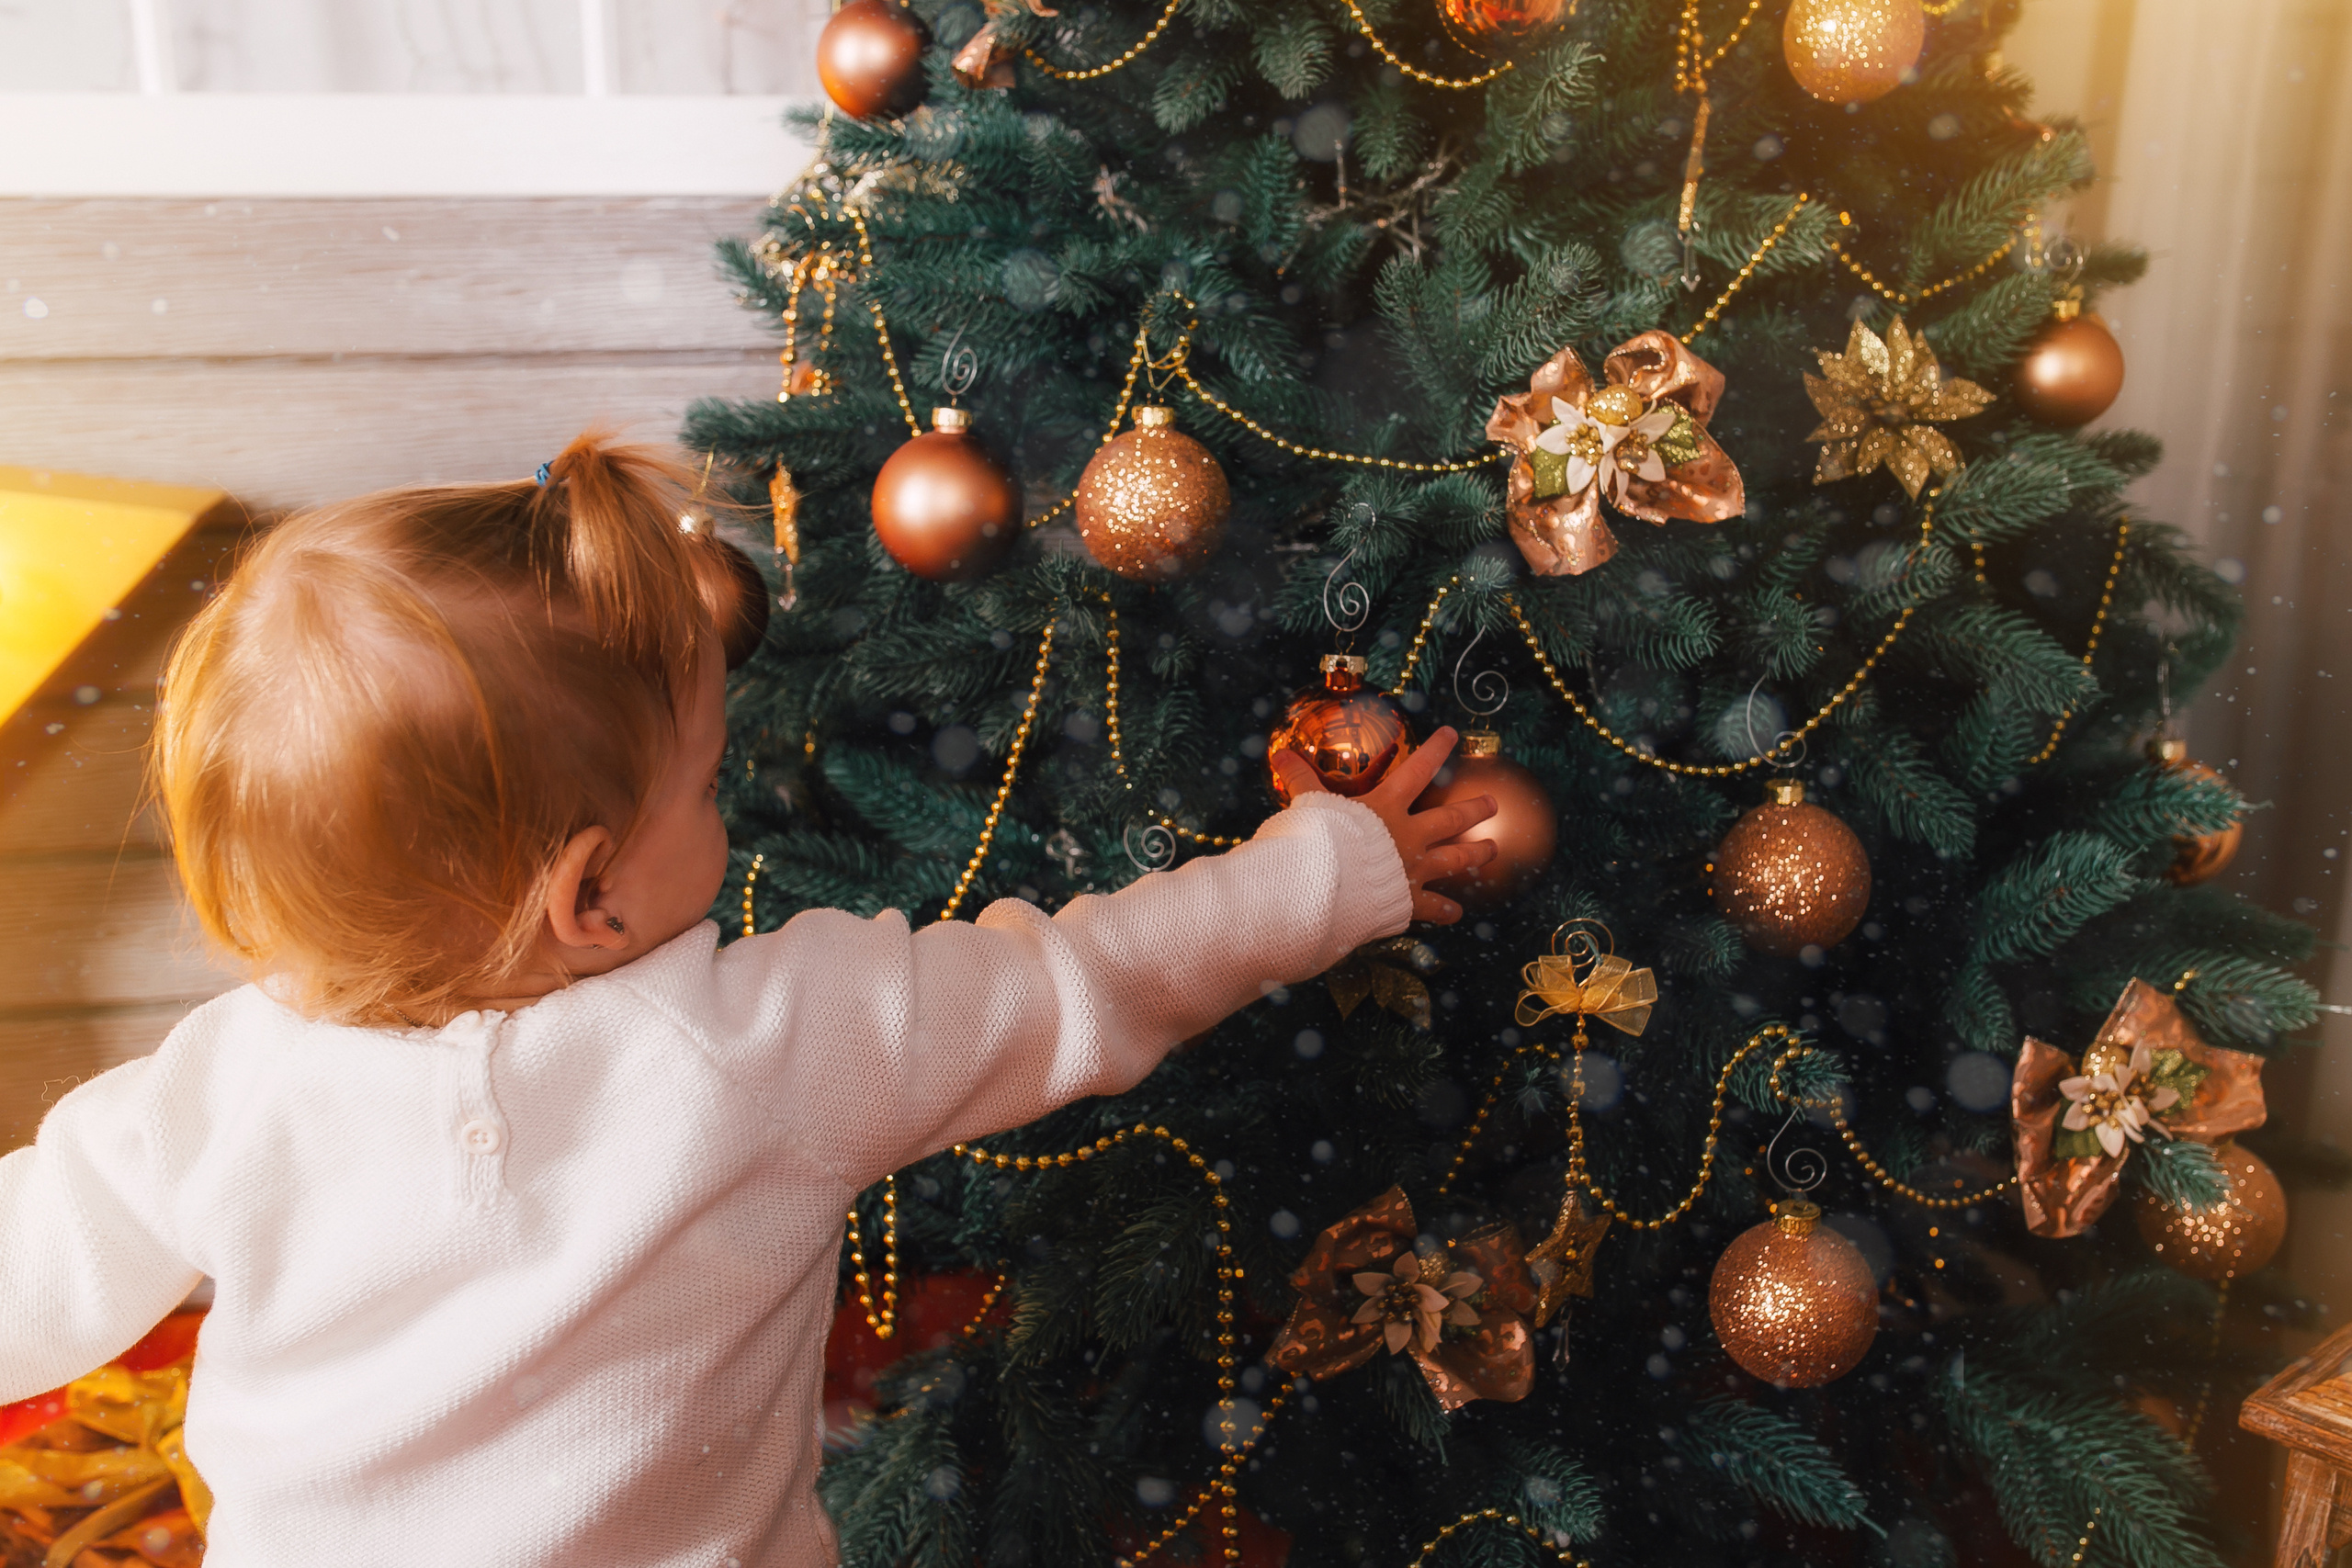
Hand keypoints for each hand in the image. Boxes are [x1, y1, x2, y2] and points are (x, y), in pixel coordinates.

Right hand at [1271, 726, 1496, 924]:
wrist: (1326, 889)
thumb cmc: (1319, 843)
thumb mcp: (1310, 806)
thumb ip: (1300, 780)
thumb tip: (1279, 754)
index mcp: (1388, 807)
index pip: (1418, 770)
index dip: (1436, 750)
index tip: (1452, 735)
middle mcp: (1410, 836)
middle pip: (1451, 818)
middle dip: (1474, 808)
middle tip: (1493, 803)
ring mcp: (1414, 869)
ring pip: (1456, 859)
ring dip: (1477, 853)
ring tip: (1493, 849)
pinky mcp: (1409, 901)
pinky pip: (1434, 907)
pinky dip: (1446, 911)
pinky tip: (1457, 913)